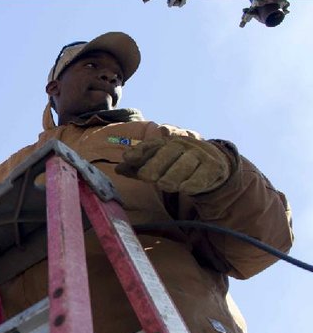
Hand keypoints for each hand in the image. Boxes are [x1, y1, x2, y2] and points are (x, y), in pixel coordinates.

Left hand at [115, 136, 230, 194]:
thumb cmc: (177, 165)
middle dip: (156, 164)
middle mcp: (183, 145)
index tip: (127, 158)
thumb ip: (138, 167)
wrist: (213, 165)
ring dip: (174, 175)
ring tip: (164, 185)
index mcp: (166, 142)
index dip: (139, 151)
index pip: (151, 144)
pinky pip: (203, 175)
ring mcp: (199, 154)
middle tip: (145, 177)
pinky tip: (185, 189)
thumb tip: (118, 169)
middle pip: (168, 153)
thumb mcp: (157, 164)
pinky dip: (194, 182)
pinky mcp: (213, 167)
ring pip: (185, 164)